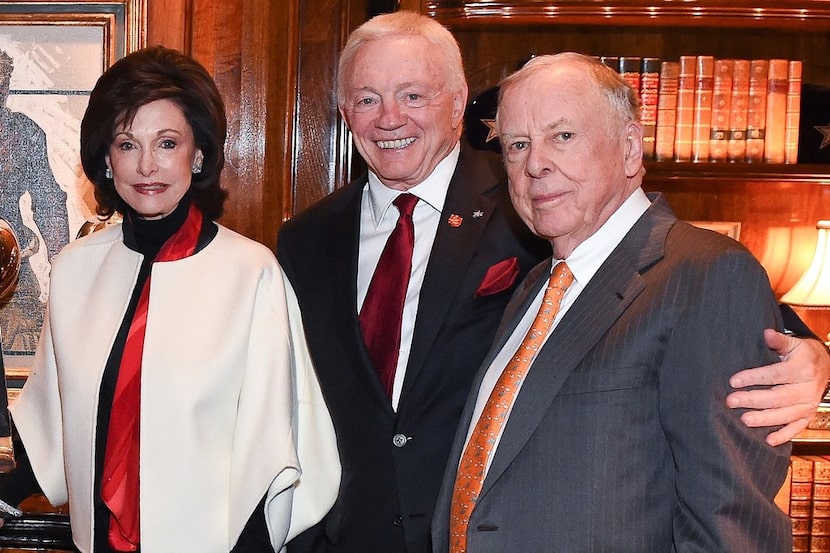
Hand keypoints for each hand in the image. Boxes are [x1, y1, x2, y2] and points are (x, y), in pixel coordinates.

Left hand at [727, 329, 829, 445]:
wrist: (825, 366)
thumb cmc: (803, 354)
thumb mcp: (794, 343)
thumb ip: (779, 340)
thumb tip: (766, 333)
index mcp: (802, 369)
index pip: (775, 375)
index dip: (754, 378)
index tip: (733, 381)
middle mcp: (807, 389)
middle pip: (778, 397)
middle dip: (753, 400)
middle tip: (731, 401)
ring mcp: (809, 404)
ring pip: (786, 415)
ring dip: (765, 419)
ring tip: (745, 420)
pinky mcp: (808, 415)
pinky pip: (797, 428)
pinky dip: (784, 435)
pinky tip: (768, 440)